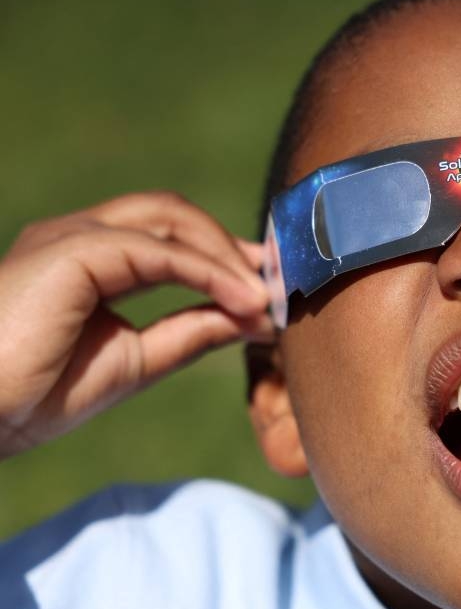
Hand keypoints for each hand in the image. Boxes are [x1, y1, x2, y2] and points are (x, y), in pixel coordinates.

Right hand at [0, 192, 273, 457]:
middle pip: (175, 214)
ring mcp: (73, 237)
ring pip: (171, 221)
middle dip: (233, 244)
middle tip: (279, 280)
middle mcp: (80, 236)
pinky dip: (208, 273)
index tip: (268, 286)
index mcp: (89, 258)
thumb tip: (249, 316)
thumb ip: (189, 332)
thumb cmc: (33, 394)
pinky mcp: (72, 251)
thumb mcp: (134, 361)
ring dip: (228, 256)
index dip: (224, 256)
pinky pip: (158, 251)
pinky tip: (242, 301)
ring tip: (266, 296)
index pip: (170, 235)